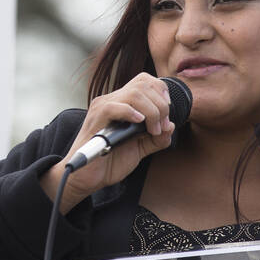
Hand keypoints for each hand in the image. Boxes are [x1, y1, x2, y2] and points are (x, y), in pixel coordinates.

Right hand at [40, 73, 174, 212]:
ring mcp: (102, 108)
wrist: (88, 179)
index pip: (144, 81)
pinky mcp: (95, 120)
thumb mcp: (140, 149)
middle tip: (161, 127)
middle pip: (143, 84)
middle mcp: (112, 100)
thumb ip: (156, 139)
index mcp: (122, 103)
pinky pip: (113, 107)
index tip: (167, 114)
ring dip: (151, 111)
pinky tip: (140, 123)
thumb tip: (171, 126)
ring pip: (134, 93)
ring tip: (153, 130)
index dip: (161, 92)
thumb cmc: (110, 162)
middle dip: (160, 105)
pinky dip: (131, 113)